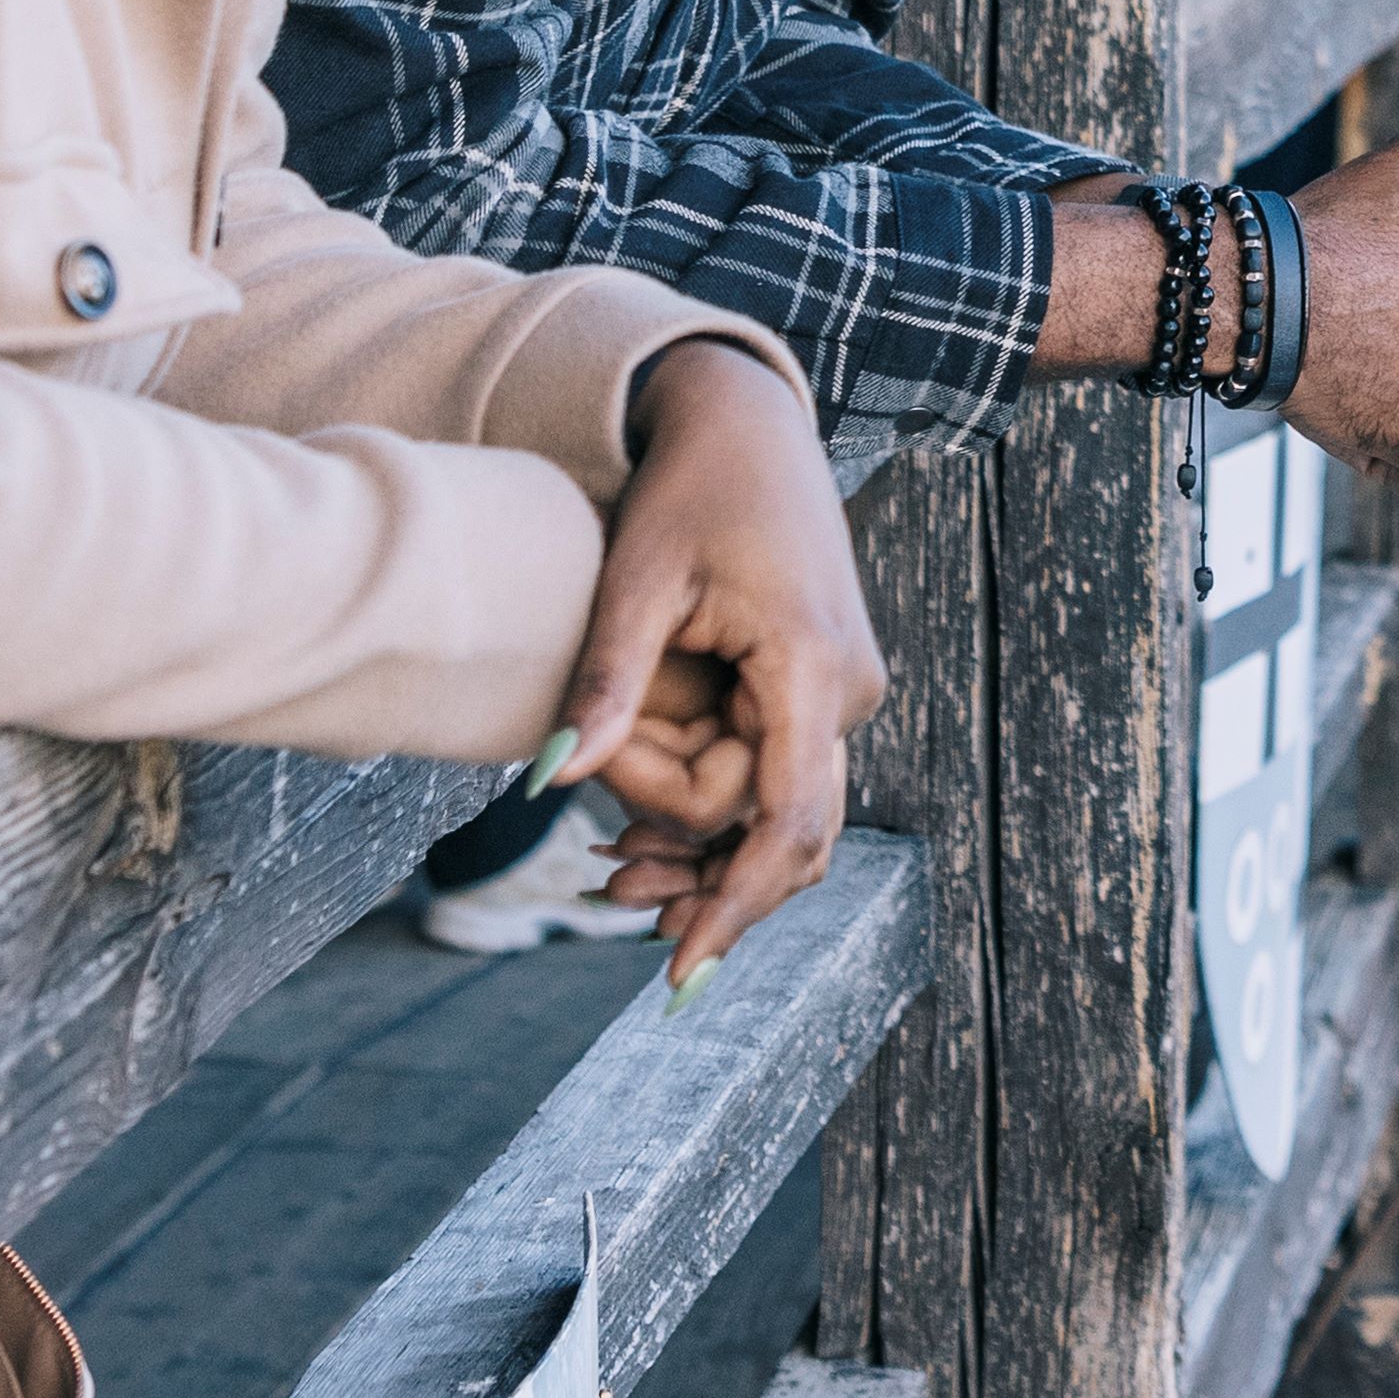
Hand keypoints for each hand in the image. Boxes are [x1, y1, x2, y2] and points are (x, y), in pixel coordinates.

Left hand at [544, 345, 875, 985]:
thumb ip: (608, 685)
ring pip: (780, 813)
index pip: (788, 821)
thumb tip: (549, 786)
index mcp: (813, 667)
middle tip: (608, 897)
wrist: (748, 425)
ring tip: (614, 877)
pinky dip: (714, 810)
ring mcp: (841, 693)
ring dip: (703, 852)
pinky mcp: (820, 690)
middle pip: (784, 832)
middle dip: (702, 879)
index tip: (679, 973)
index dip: (736, 904)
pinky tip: (642, 834)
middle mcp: (849, 692)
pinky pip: (775, 776)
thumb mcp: (638, 580)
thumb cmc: (693, 488)